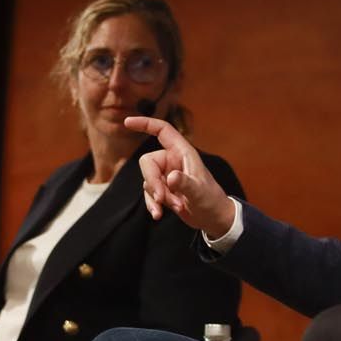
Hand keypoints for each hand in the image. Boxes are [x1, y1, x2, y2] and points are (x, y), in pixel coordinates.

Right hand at [122, 115, 234, 236]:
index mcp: (182, 152)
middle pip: (148, 163)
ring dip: (158, 197)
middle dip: (153, 182)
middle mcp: (172, 161)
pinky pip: (149, 193)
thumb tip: (170, 178)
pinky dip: (153, 204)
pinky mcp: (163, 189)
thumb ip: (185, 184)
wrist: (213, 218)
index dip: (145, 123)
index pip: (162, 130)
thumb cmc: (211, 200)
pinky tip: (159, 214)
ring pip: (148, 181)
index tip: (127, 122)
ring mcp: (166, 175)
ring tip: (177, 207)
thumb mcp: (200, 192)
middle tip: (163, 198)